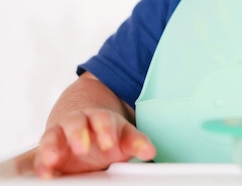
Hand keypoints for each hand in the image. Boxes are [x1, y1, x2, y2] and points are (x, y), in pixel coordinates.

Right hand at [33, 108, 155, 177]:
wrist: (82, 120)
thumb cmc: (105, 131)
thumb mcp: (122, 135)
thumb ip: (136, 142)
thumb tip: (150, 151)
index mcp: (99, 118)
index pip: (103, 119)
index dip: (106, 130)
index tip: (110, 143)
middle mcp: (78, 123)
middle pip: (76, 123)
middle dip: (78, 134)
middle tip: (83, 148)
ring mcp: (60, 135)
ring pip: (53, 136)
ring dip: (51, 148)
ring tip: (52, 160)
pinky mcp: (47, 149)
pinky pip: (40, 154)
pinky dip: (41, 163)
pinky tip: (45, 173)